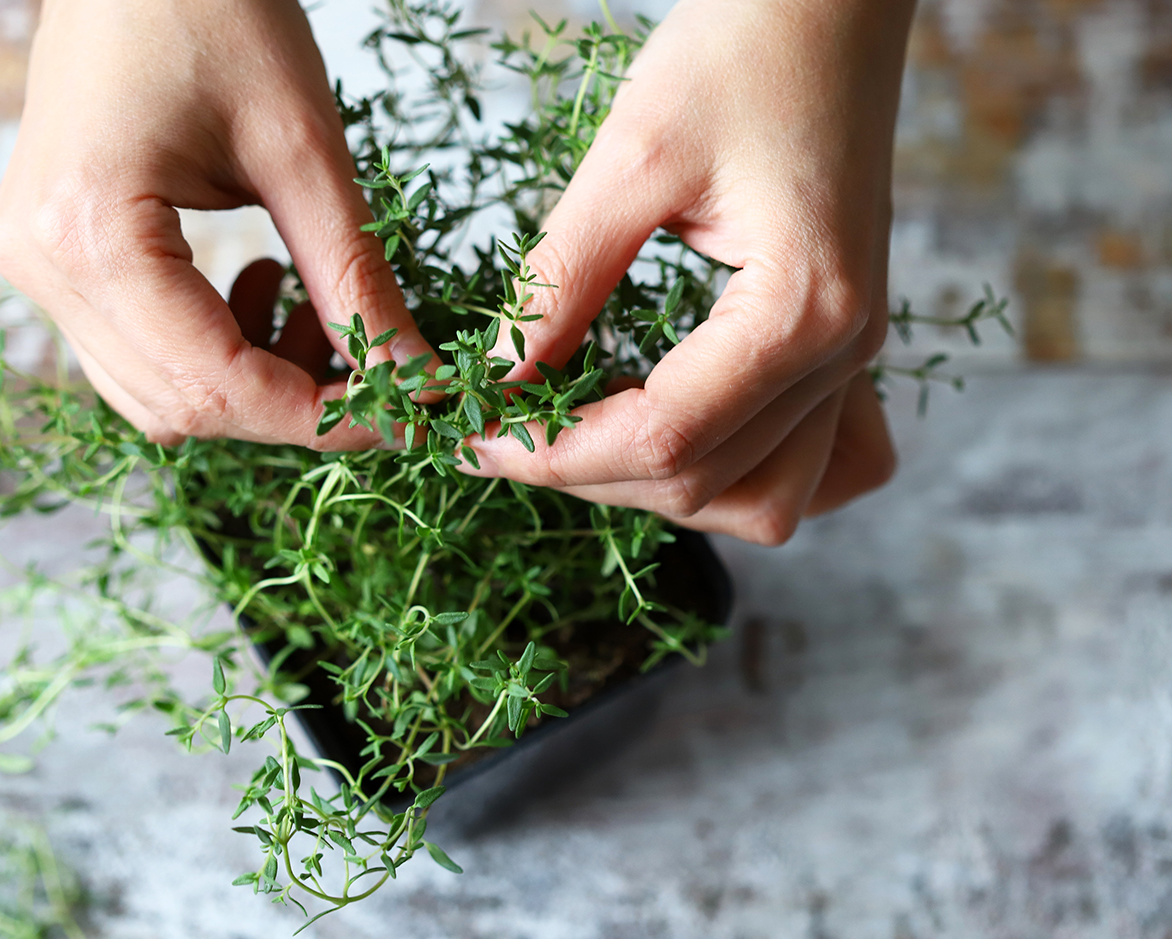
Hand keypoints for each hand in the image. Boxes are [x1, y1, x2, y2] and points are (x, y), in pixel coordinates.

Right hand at [0, 0, 436, 447]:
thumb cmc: (212, 9)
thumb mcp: (302, 148)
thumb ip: (355, 278)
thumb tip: (415, 379)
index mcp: (89, 234)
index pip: (217, 386)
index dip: (325, 419)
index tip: (409, 415)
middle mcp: (43, 267)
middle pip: (184, 405)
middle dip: (297, 404)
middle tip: (379, 365)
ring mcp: (38, 266)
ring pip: (161, 393)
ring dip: (260, 379)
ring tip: (318, 307)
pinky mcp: (57, 257)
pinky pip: (143, 352)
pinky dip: (221, 349)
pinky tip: (267, 285)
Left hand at [466, 0, 911, 542]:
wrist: (836, 2)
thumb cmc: (747, 46)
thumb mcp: (631, 157)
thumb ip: (560, 282)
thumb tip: (499, 377)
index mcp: (802, 310)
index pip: (665, 441)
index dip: (555, 456)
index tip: (477, 440)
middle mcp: (842, 354)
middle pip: (705, 486)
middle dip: (589, 475)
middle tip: (504, 436)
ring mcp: (851, 358)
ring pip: (761, 499)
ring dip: (657, 489)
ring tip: (573, 439)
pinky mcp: (838, 346)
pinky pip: (805, 465)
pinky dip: (732, 475)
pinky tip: (670, 438)